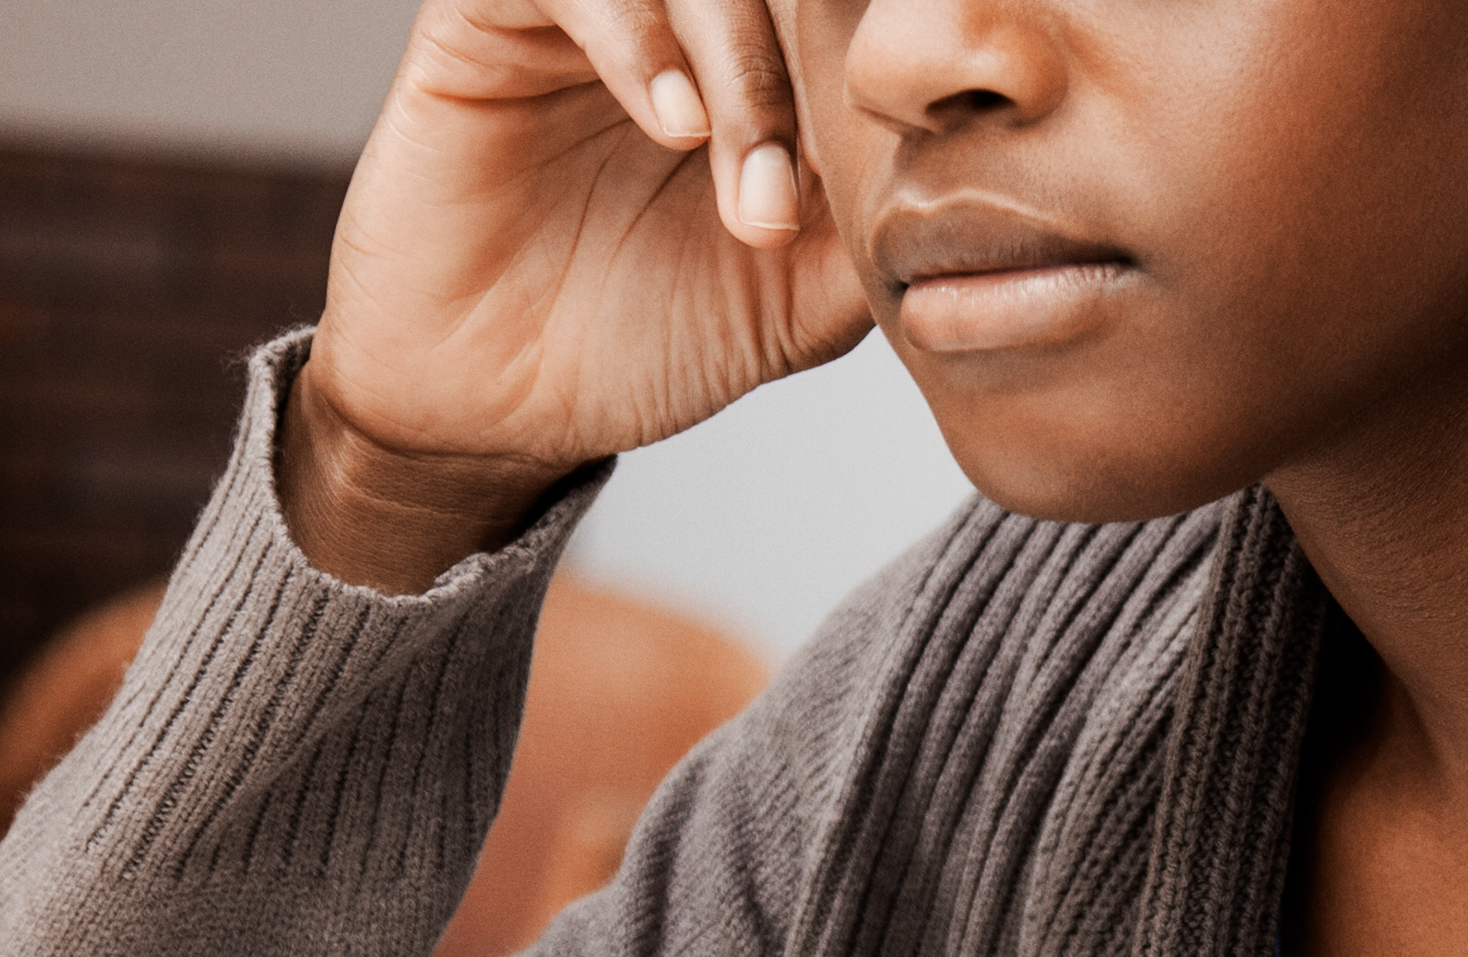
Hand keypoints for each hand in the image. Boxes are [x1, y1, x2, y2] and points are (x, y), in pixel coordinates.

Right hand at [277, 0, 876, 591]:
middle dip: (810, 78)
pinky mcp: (495, 13)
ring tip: (743, 189)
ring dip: (740, 69)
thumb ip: (876, 231)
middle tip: (795, 199)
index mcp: (757, 66)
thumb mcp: (797, 302)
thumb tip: (976, 189)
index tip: (910, 143)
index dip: (879, 60)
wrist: (492, 406)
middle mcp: (679, 23)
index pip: (832, 15)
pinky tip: (674, 130)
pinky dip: (641, 41)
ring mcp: (594, 9)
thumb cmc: (638, 342)